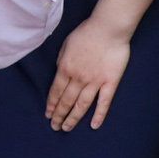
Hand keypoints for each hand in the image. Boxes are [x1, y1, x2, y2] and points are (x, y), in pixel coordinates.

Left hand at [47, 15, 132, 130]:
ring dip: (73, 118)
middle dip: (59, 115)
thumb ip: (61, 62)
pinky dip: (99, 115)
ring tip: (67, 128)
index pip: (55, 91)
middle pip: (66, 101)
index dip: (51, 105)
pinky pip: (104, 102)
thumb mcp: (65, 45)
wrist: (108, 29)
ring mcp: (95, 82)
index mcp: (65, 68)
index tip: (48, 115)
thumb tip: (60, 74)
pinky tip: (94, 125)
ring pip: (82, 105)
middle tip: (55, 127)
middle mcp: (78, 78)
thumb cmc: (85, 33)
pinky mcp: (110, 83)